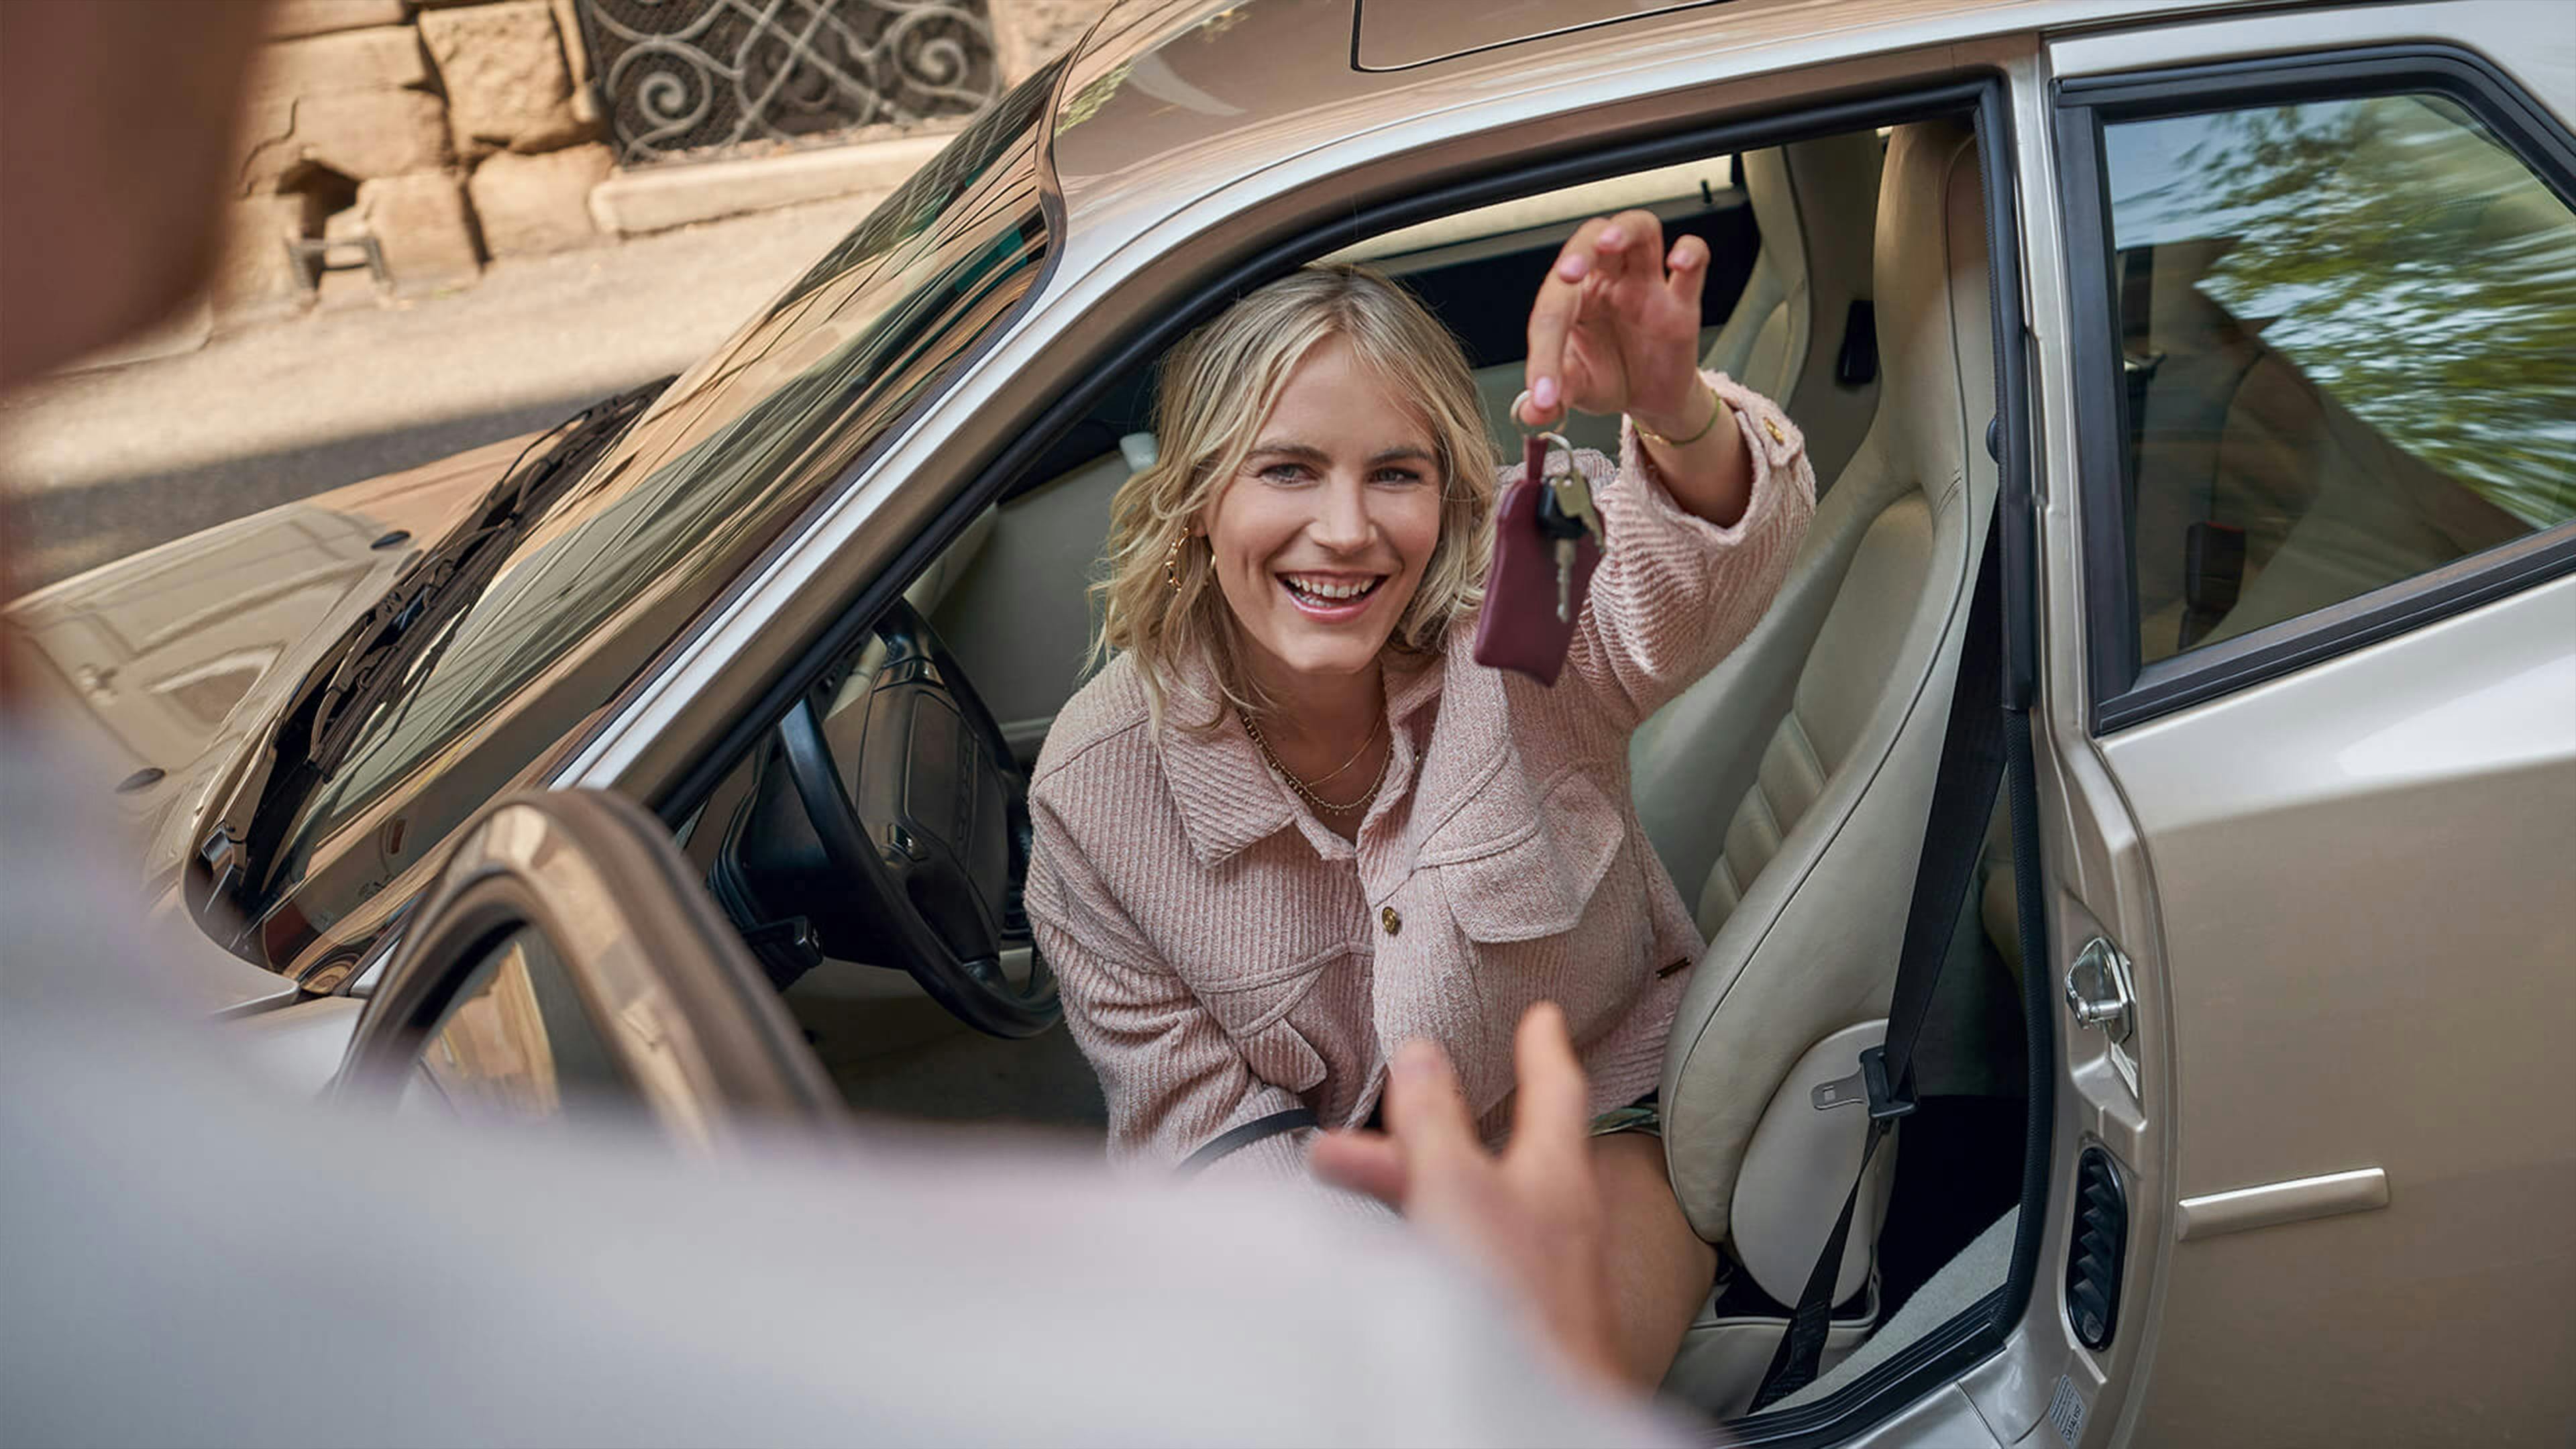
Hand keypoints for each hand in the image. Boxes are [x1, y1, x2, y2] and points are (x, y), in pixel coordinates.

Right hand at [1309, 1003, 1621, 1391]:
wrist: (1535, 1409)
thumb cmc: (1511, 1302)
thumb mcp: (1455, 1187)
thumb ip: (1435, 1120)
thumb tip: (1421, 1052)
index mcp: (1556, 1171)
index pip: (1557, 1089)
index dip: (1543, 1048)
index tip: (1543, 1017)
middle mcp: (1556, 1214)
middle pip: (1490, 1151)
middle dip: (1422, 1132)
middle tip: (1363, 1122)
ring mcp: (1542, 1265)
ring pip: (1471, 1202)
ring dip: (1409, 1184)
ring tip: (1337, 1179)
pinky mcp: (1521, 1311)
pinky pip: (1467, 1249)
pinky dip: (1425, 1232)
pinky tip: (1389, 1249)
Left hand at [1517, 210, 1710, 436]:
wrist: (1650, 397)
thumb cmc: (1608, 378)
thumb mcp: (1578, 390)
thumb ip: (1555, 398)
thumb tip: (1532, 412)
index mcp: (1572, 299)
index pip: (1554, 305)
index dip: (1545, 350)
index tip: (1545, 394)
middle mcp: (1607, 281)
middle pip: (1593, 236)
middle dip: (1579, 249)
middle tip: (1569, 273)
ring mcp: (1646, 285)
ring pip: (1640, 229)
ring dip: (1624, 230)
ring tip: (1610, 243)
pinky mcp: (1682, 300)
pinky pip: (1694, 260)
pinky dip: (1690, 252)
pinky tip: (1678, 262)